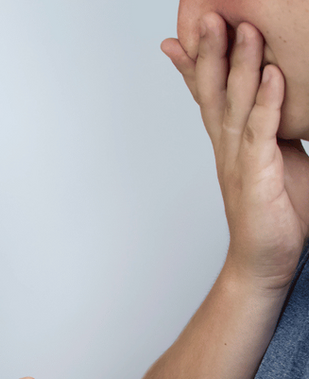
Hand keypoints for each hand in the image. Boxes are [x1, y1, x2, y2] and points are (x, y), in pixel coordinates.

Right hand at [162, 13, 308, 290]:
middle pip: (212, 91)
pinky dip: (267, 103)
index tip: (185, 33)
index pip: (208, 95)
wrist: (264, 261)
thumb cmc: (274, 214)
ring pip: (234, 104)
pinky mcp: (256, 176)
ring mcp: (238, 160)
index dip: (195, 64)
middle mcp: (227, 146)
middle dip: (208, 51)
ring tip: (239, 27)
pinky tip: (273, 74)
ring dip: (237, 65)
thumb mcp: (275, 160)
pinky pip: (261, 132)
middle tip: (205, 14)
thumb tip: (285, 102)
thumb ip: (272, 130)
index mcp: (231, 141)